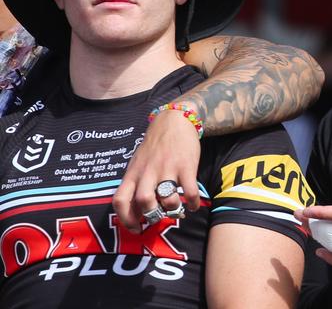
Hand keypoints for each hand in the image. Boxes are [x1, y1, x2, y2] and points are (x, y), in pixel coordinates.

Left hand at [112, 109, 200, 231]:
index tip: (136, 228)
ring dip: (173, 209)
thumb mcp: (138, 162)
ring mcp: (167, 168)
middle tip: (159, 216)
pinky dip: (192, 203)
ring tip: (177, 208)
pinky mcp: (186, 166)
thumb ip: (137, 183)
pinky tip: (193, 205)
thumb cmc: (155, 145)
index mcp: (133, 173)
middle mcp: (148, 172)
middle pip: (144, 201)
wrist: (174, 121)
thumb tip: (138, 209)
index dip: (126, 219)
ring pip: (167, 198)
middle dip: (152, 215)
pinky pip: (189, 192)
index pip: (120, 200)